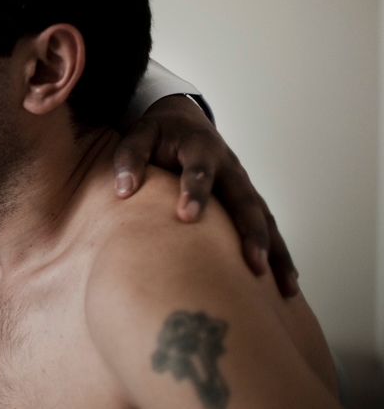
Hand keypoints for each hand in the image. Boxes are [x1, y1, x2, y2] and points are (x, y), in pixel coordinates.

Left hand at [113, 94, 298, 297]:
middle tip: (252, 265)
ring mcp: (243, 184)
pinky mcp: (247, 199)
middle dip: (251, 233)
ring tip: (283, 288)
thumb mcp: (139, 134)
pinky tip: (285, 286)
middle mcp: (230, 167)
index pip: (199, 171)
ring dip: (275, 251)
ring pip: (264, 219)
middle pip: (245, 201)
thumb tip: (124, 190)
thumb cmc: (158, 133)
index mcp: (201, 147)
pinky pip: (267, 227)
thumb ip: (130, 158)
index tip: (186, 217)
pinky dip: (278, 254)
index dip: (194, 192)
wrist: (183, 120)